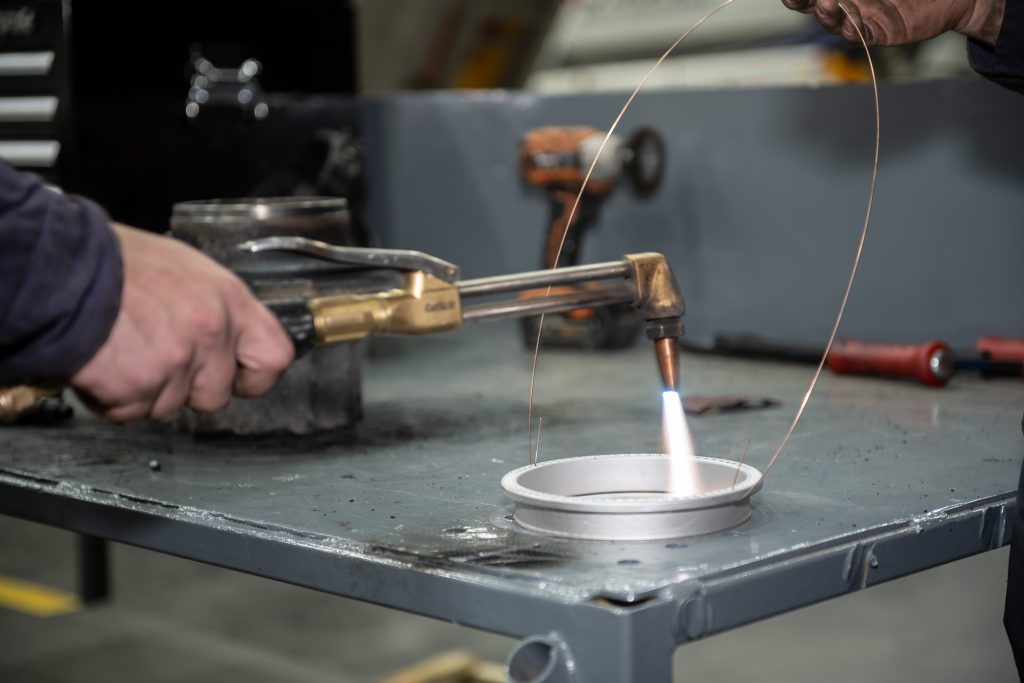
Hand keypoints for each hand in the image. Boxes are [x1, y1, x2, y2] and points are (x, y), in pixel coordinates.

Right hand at [71, 224, 293, 422]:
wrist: (61, 269)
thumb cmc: (116, 262)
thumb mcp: (186, 268)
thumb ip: (216, 306)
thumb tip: (231, 335)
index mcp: (229, 300)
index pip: (274, 357)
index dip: (255, 376)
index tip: (239, 378)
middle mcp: (210, 332)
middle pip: (217, 394)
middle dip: (189, 387)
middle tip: (158, 357)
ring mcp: (176, 363)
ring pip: (172, 407)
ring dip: (148, 391)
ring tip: (127, 350)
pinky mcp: (138, 386)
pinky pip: (133, 412)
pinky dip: (115, 398)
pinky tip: (106, 364)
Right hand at [781, 0, 1004, 46]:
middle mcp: (846, 2)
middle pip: (810, 6)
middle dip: (801, 0)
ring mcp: (860, 17)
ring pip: (833, 21)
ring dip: (825, 13)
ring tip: (825, 1)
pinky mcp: (878, 32)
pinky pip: (858, 36)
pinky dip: (851, 30)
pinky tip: (849, 23)